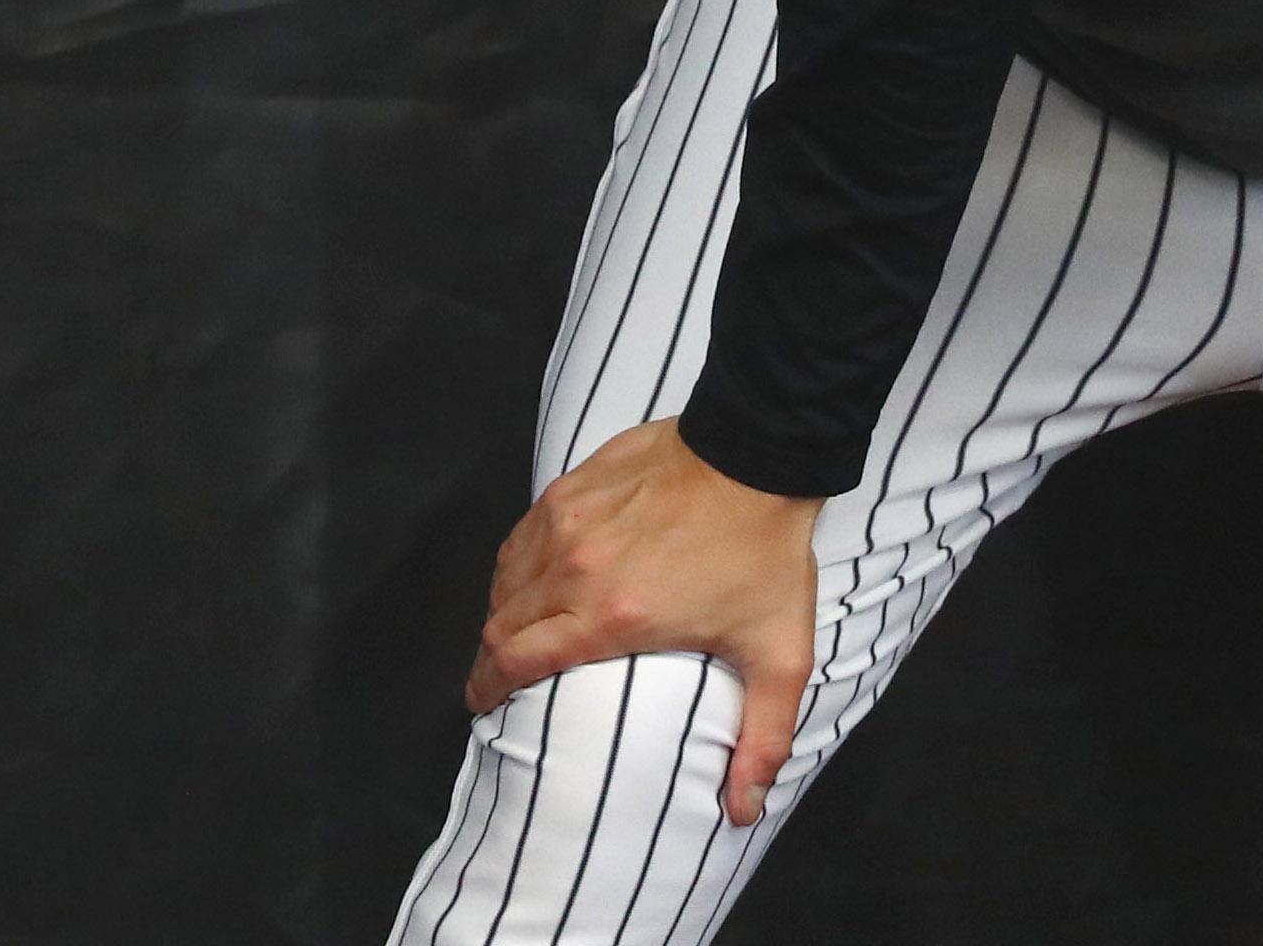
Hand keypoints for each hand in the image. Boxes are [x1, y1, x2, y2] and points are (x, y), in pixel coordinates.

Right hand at [466, 417, 826, 825]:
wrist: (762, 451)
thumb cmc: (766, 551)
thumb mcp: (778, 653)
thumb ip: (762, 736)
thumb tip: (744, 810)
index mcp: (611, 616)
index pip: (514, 662)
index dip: (487, 689)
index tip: (484, 704)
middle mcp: (576, 570)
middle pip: (499, 624)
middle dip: (492, 657)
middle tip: (501, 674)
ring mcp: (568, 521)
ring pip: (505, 578)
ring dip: (504, 609)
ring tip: (518, 629)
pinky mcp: (574, 486)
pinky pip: (522, 535)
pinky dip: (520, 563)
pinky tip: (538, 575)